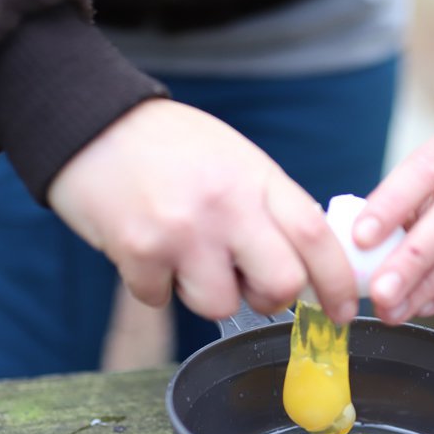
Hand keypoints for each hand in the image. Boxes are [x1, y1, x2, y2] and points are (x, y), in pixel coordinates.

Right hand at [48, 98, 357, 323]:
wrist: (89, 122)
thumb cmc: (174, 149)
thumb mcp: (239, 163)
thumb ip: (275, 210)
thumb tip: (309, 268)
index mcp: (258, 180)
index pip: (317, 238)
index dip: (340, 282)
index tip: (345, 311)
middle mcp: (227, 205)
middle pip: (282, 284)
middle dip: (273, 299)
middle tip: (253, 285)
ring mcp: (182, 230)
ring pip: (221, 305)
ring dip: (208, 293)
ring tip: (187, 257)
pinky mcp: (137, 251)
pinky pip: (163, 299)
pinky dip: (158, 286)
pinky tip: (148, 250)